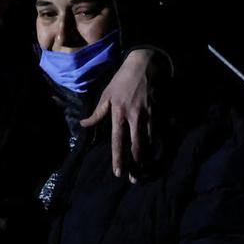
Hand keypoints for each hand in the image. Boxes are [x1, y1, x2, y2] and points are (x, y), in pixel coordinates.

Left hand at [80, 47, 161, 178]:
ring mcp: (149, 115)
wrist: (144, 65)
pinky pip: (158, 132)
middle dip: (136, 165)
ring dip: (147, 157)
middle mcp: (134, 117)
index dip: (118, 158)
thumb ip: (97, 113)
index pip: (118, 141)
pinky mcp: (160, 112)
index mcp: (118, 113)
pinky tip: (155, 154)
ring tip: (144, 170)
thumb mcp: (106, 95)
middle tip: (135, 178)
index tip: (118, 173)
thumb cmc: (121, 80)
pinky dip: (156, 144)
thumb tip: (84, 125)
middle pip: (137, 146)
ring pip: (149, 142)